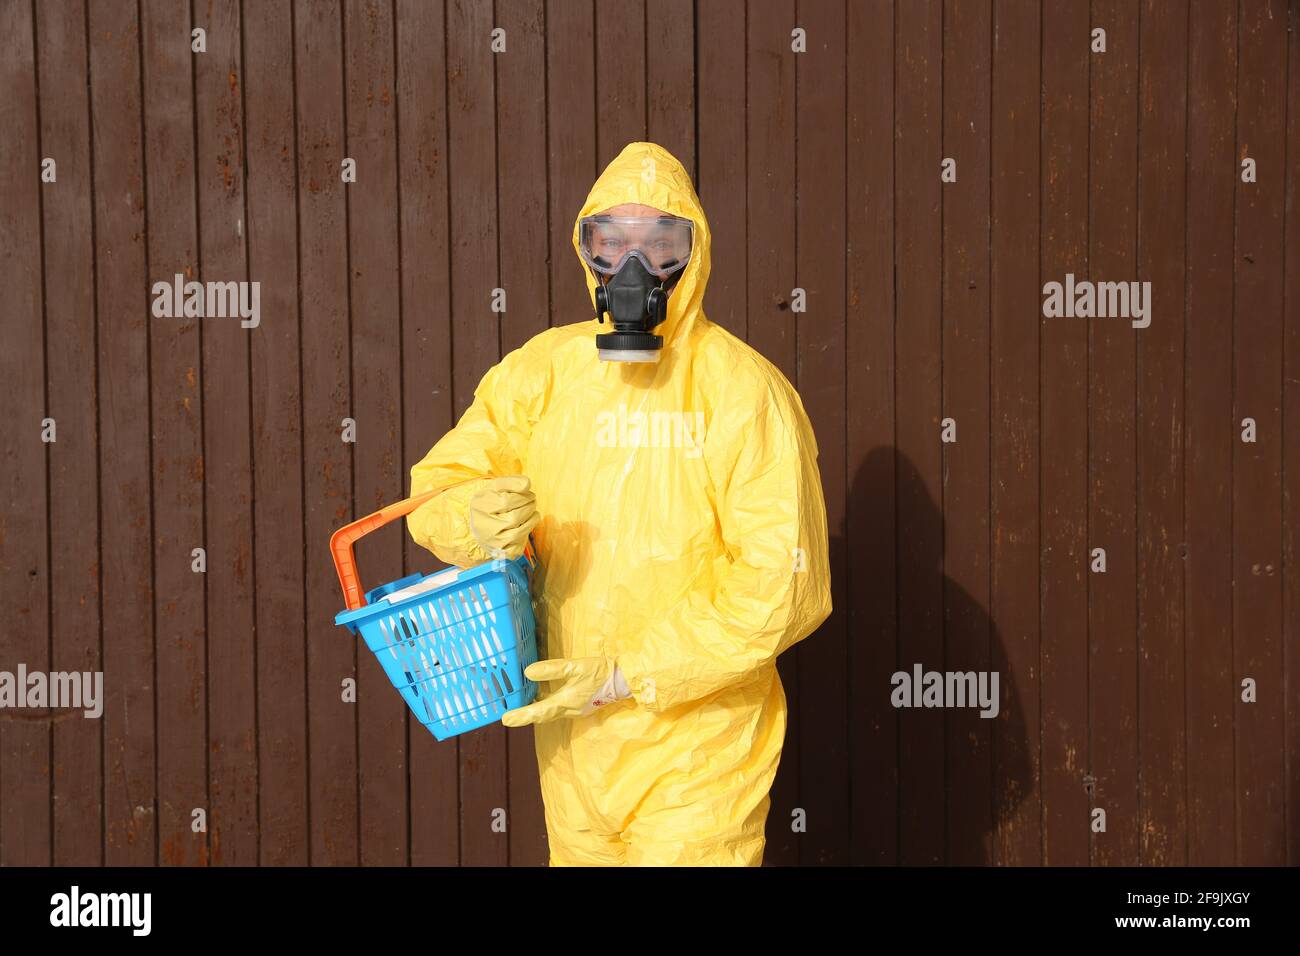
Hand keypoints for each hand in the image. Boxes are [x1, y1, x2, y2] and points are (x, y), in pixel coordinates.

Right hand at [468, 475, 539, 559]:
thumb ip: (512, 482)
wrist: (480, 523)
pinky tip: (523, 526)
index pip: (507, 502)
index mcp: (481, 507)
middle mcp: (484, 526)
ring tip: (532, 512)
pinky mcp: (500, 553)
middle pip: (515, 518)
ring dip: (532, 520)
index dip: (523, 496)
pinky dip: (525, 536)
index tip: (528, 494)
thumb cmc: (492, 502)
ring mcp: (492, 542)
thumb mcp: (497, 487)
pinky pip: (518, 547)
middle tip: (532, 502)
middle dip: (529, 507)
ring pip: (519, 533)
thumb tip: (527, 484)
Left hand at [501, 656, 630, 726]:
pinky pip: (559, 709)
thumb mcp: (576, 667)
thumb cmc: (600, 672)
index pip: (538, 712)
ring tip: (522, 705)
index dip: (520, 716)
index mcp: (565, 701)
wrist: (623, 680)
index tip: (505, 720)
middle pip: (542, 716)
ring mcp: (575, 710)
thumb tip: (528, 672)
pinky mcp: (580, 706)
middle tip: (510, 715)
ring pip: (550, 713)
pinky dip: (548, 705)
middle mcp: (568, 710)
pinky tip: (544, 696)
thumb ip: (552, 669)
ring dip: (536, 711)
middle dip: (526, 716)